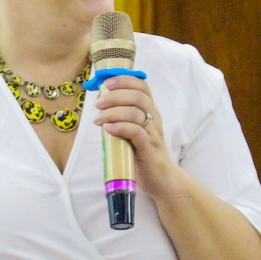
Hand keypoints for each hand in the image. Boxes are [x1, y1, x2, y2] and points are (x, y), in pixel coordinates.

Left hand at [93, 75, 180, 198]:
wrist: (162, 179)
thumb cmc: (144, 153)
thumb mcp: (134, 131)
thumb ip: (122, 118)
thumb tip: (100, 107)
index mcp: (150, 111)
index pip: (142, 86)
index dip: (124, 80)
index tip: (107, 83)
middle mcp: (154, 118)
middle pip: (137, 96)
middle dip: (114, 96)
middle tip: (98, 104)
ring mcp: (153, 133)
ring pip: (135, 113)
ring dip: (113, 113)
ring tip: (98, 120)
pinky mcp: (149, 148)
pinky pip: (136, 132)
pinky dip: (120, 127)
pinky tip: (108, 129)